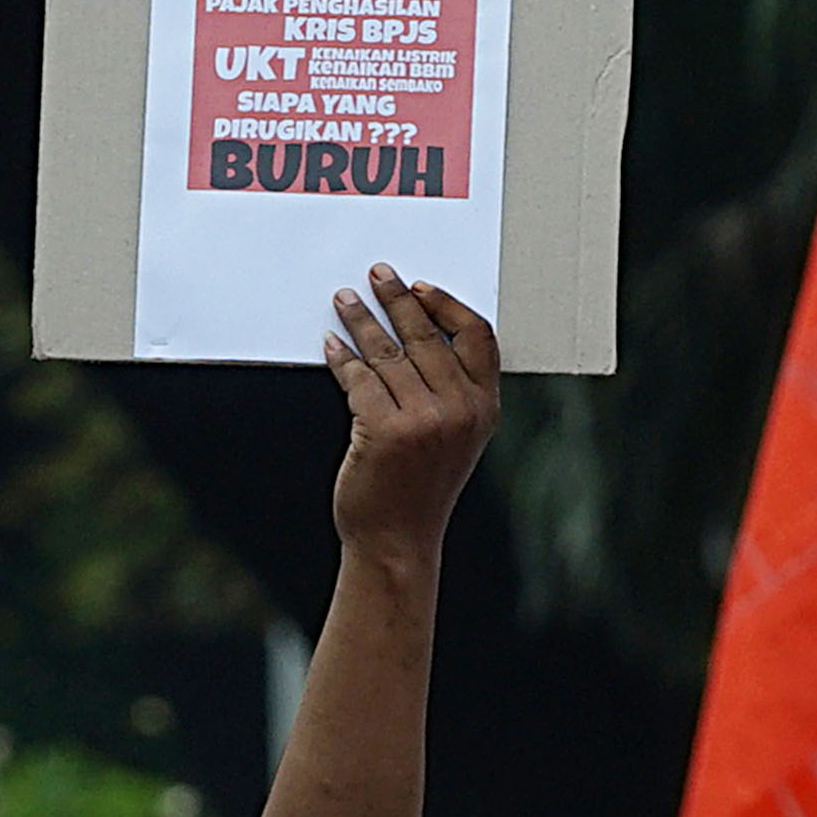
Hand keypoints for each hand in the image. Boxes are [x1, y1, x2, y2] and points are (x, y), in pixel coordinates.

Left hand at [323, 266, 500, 564]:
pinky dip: (341, 357)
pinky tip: (332, 345)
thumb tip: (413, 334)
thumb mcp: (456, 439)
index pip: (477, 335)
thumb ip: (450, 392)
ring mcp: (423, 420)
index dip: (448, 304)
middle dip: (397, 299)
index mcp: (484, 408)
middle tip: (378, 276)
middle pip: (427, 336)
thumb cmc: (420, 489)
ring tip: (345, 301)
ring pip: (388, 353)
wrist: (397, 541)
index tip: (422, 287)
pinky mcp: (384, 430)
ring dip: (362, 321)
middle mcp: (459, 410)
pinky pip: (358, 378)